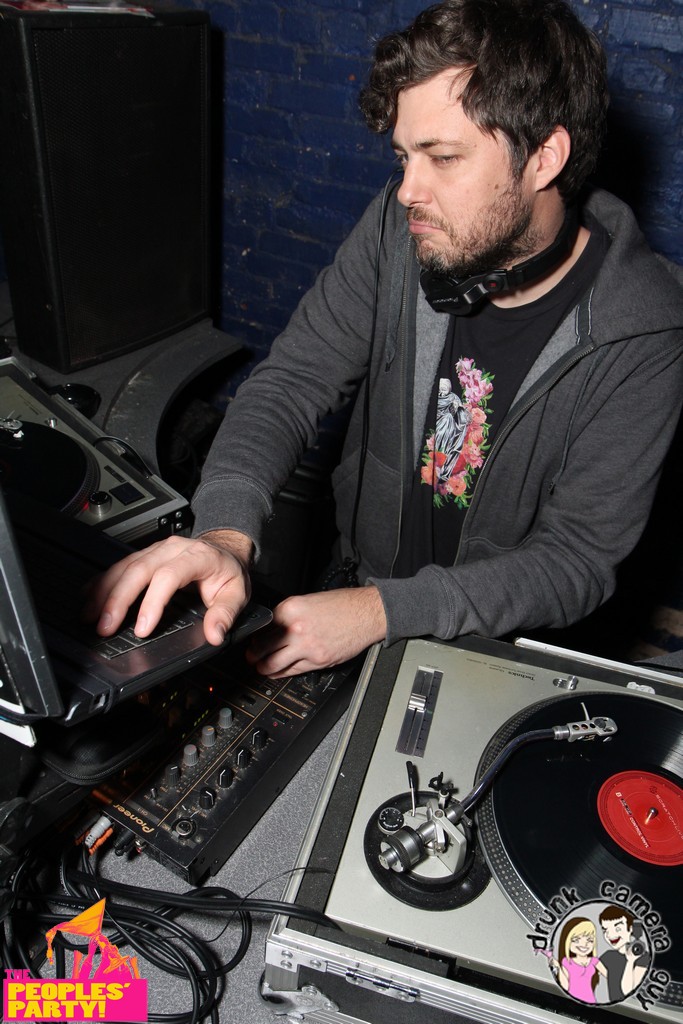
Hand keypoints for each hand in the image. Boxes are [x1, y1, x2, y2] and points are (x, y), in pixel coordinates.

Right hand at [84, 530, 252, 644]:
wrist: (224, 550)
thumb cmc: (227, 571)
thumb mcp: (237, 593)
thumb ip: (226, 614)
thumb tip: (214, 634)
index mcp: (197, 556)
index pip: (169, 576)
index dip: (152, 602)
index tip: (142, 628)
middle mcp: (173, 549)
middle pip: (139, 570)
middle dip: (118, 599)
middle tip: (105, 626)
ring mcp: (156, 550)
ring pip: (125, 566)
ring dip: (104, 591)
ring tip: (90, 615)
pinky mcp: (145, 554)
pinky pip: (120, 564)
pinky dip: (102, 581)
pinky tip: (88, 595)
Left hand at [245, 586, 386, 676]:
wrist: (366, 613)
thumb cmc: (343, 605)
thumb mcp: (308, 600)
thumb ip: (289, 614)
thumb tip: (273, 628)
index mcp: (291, 609)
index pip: (262, 627)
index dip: (254, 636)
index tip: (252, 640)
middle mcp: (296, 628)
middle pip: (262, 648)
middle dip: (253, 655)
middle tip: (250, 657)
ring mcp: (307, 646)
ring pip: (274, 664)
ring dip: (264, 668)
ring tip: (261, 667)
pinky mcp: (318, 660)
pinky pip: (293, 671)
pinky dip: (282, 673)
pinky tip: (278, 672)